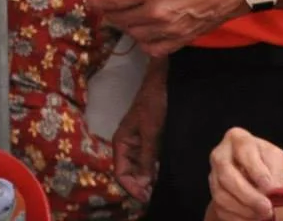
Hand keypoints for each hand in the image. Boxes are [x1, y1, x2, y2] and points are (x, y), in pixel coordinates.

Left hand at [92, 0, 247, 55]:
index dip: (98, 1)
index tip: (91, 0)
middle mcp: (157, 11)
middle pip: (120, 18)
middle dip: (110, 12)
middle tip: (108, 5)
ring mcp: (169, 29)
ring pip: (134, 34)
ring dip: (126, 25)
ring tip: (126, 15)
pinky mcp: (180, 40)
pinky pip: (151, 47)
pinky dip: (144, 40)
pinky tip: (144, 29)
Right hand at [112, 57, 166, 201]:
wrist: (162, 84)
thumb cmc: (153, 105)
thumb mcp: (150, 132)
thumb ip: (146, 157)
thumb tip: (143, 183)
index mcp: (121, 142)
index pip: (120, 171)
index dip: (131, 186)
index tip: (145, 197)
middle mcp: (127, 145)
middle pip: (128, 172)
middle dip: (138, 185)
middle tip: (152, 197)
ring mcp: (138, 144)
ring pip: (139, 168)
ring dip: (146, 179)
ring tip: (157, 190)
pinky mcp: (150, 141)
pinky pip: (148, 161)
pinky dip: (153, 171)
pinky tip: (161, 177)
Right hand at [206, 128, 282, 220]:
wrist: (251, 176)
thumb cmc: (266, 163)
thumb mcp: (276, 160)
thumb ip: (275, 172)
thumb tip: (272, 191)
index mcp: (237, 138)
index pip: (244, 150)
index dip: (256, 170)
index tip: (270, 187)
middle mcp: (220, 154)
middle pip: (227, 174)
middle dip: (248, 195)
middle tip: (267, 208)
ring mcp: (213, 175)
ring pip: (221, 194)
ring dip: (244, 209)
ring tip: (263, 216)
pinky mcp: (212, 194)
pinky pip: (221, 209)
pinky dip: (238, 218)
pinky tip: (253, 219)